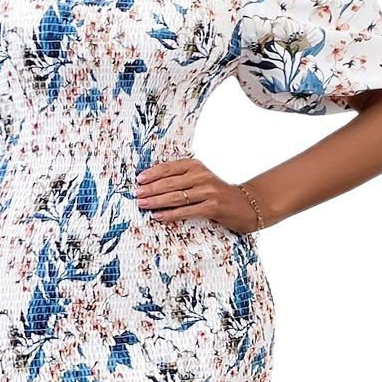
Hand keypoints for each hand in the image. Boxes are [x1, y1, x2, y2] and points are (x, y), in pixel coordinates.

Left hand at [134, 157, 262, 233]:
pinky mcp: (212, 207)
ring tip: (142, 204)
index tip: (139, 180)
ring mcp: (208, 191)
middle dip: (150, 189)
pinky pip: (185, 211)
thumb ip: (181, 179)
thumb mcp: (200, 179)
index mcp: (196, 165)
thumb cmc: (216, 193)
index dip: (152, 174)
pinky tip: (157, 216)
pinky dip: (169, 214)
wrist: (244, 205)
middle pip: (170, 183)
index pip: (169, 167)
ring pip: (175, 197)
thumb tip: (152, 185)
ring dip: (156, 201)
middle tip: (136, 194)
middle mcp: (202, 176)